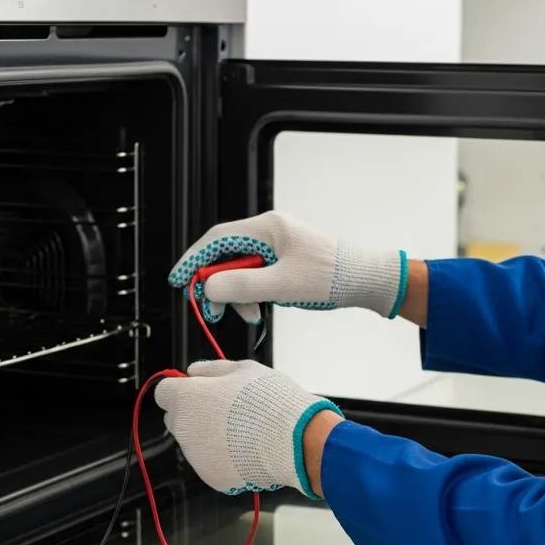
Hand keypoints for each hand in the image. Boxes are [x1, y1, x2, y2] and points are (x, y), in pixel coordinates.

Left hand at [154, 359, 342, 497]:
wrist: (293, 440)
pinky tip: (247, 448)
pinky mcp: (212, 477)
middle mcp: (184, 430)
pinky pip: (212, 464)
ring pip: (195, 443)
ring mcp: (196, 457)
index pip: (164, 392)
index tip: (198, 389)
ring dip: (210, 436)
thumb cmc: (269, 402)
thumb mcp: (243, 369)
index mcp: (185, 399)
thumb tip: (194, 371)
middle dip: (194, 414)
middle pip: (177, 419)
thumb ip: (211, 369)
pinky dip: (224, 458)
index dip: (182, 388)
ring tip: (244, 431)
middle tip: (226, 410)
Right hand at [168, 211, 407, 323]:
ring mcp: (277, 247)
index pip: (217, 239)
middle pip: (226, 256)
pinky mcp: (285, 261)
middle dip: (217, 284)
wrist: (365, 280)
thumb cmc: (331, 276)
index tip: (179, 280)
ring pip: (241, 270)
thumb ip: (243, 285)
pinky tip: (260, 310)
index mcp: (267, 228)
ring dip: (237, 294)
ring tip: (250, 316)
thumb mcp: (282, 285)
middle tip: (212, 311)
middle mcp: (269, 233)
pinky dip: (253, 295)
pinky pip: (257, 277)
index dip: (193, 260)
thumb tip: (209, 286)